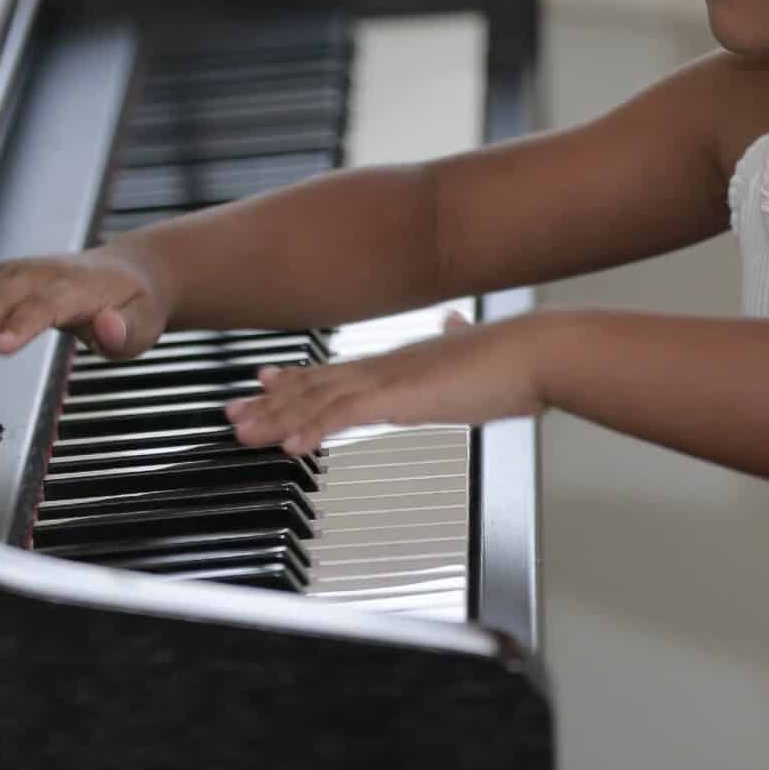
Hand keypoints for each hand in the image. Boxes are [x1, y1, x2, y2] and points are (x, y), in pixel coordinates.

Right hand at [0, 243, 167, 368]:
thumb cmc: (132, 302)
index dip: (21, 324)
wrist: (126, 273)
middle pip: (2, 298)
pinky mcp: (2, 280)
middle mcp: (44, 273)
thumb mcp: (144, 322)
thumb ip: (126, 330)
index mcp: (79, 284)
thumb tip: (109, 330)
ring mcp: (19, 273)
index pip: (46, 303)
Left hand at [225, 311, 548, 455]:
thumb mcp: (472, 349)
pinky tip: (291, 444)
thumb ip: (455, 341)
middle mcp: (386, 367)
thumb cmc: (514, 360)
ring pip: (319, 401)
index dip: (297, 378)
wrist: (536, 352)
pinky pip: (347, 416)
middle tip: (232, 413)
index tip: (265, 379)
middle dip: (270, 402)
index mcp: (400, 362)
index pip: (336, 370)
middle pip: (315, 386)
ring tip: (243, 433)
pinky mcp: (403, 398)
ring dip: (278, 419)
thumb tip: (452, 325)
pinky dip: (315, 429)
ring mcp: (391, 380)